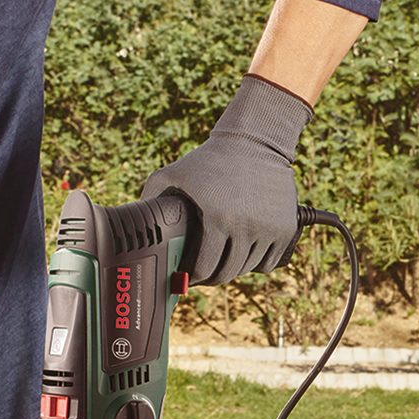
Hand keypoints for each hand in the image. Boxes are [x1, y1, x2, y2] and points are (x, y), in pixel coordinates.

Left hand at [142, 74, 311, 283]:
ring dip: (233, 268)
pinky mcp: (286, 228)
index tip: (186, 276)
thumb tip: (132, 222)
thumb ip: (150, 198)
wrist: (256, 141)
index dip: (191, 277)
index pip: (203, 268)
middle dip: (211, 277)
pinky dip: (257, 262)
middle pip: (226, 274)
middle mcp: (245, 227)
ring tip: (222, 258)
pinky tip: (244, 252)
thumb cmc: (211, 158)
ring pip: (248, 269)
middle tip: (203, 272)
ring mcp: (269, 229)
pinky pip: (269, 262)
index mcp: (217, 218)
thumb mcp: (173, 173)